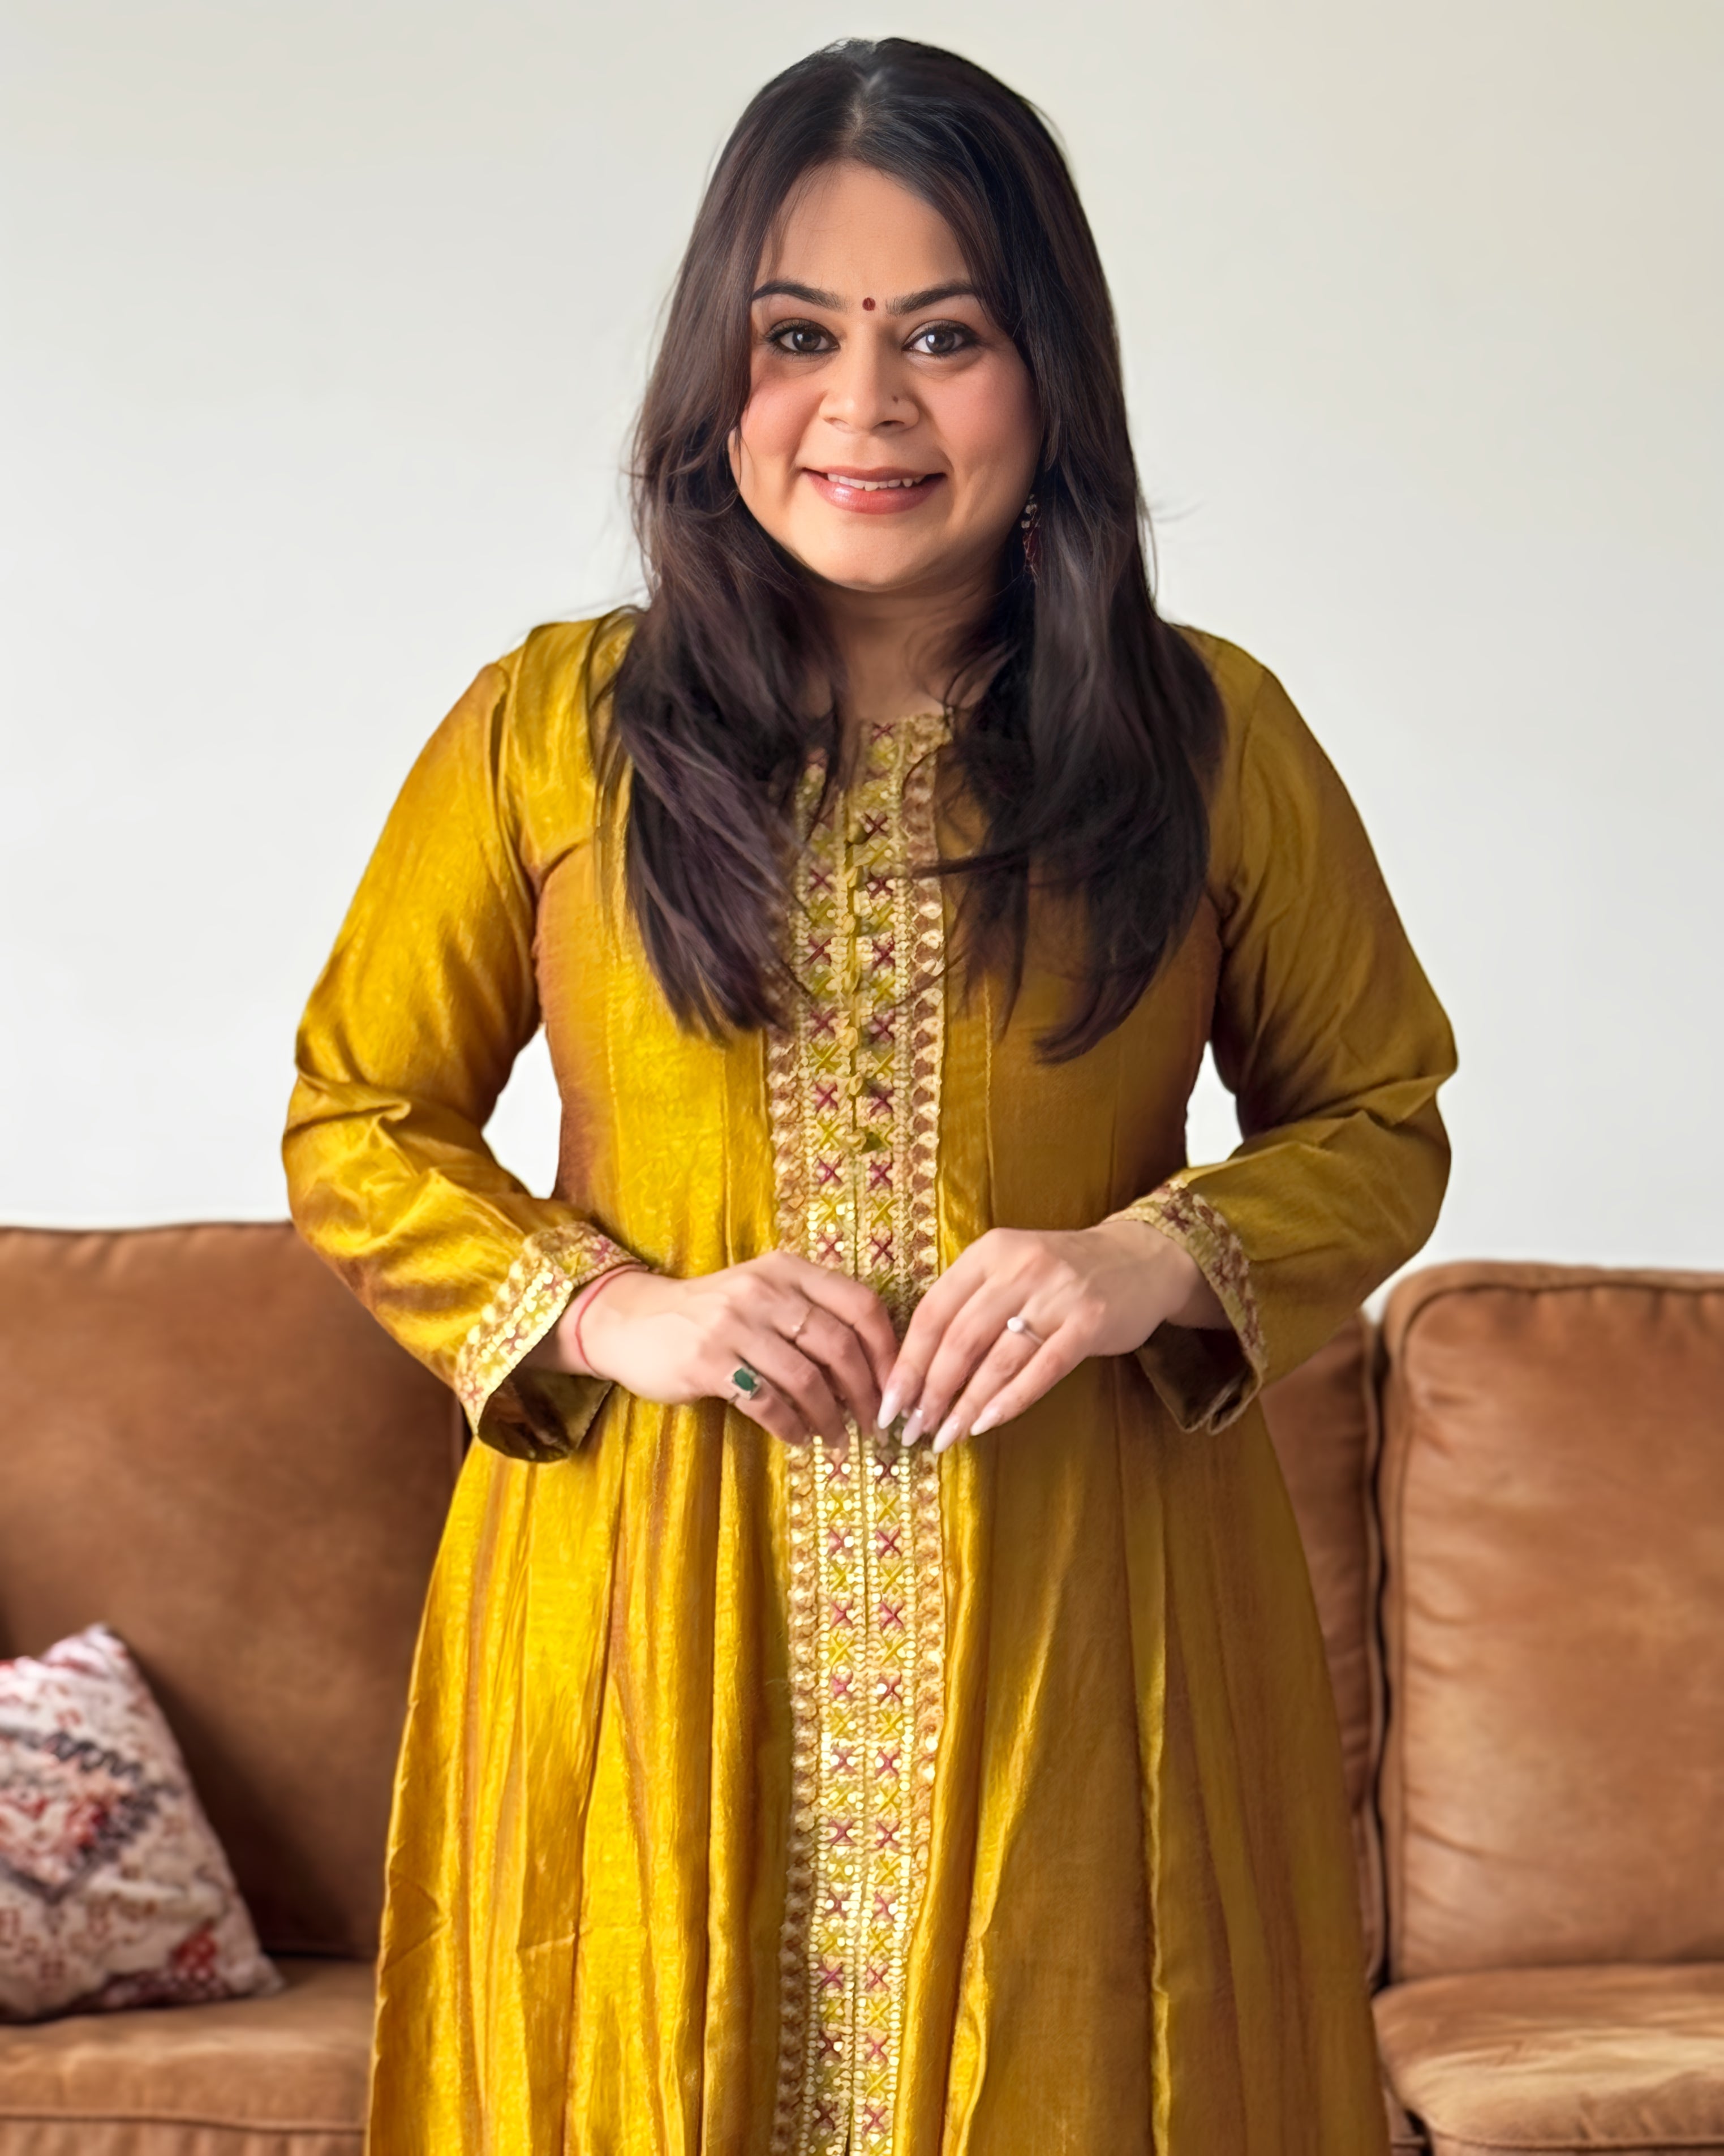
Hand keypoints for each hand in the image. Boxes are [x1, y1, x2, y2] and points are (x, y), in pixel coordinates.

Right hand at [527, 1252, 898, 1452]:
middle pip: (839, 1345)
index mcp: (788, 1269)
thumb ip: (812, 1315)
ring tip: (835, 1438)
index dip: (887, 1349)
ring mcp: (733, 1324)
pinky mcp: (707, 1361)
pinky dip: (790, 1425)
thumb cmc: (712, 1313)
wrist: (635, 1321)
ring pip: (805, 1378)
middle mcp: (764, 1290)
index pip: (860, 1303)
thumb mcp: (764, 1295)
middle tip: (873, 1424)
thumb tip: (874, 1369)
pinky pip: (766, 1402)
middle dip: (865, 1392)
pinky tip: (797, 1437)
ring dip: (829, 1416)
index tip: (896, 1387)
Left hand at [879, 1218, 1224, 1452]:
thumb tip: (918, 1370)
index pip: (934, 1311)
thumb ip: (968, 1305)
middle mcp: (1019, 1267)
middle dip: (930, 1391)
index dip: (908, 1361)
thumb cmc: (1060, 1274)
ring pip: (996, 1359)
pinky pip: (1041, 1369)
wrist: (1140, 1259)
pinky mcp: (1089, 1322)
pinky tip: (986, 1424)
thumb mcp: (1008, 1270)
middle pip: (959, 1338)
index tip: (889, 1402)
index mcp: (988, 1253)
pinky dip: (1010, 1400)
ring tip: (944, 1437)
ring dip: (965, 1404)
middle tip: (912, 1429)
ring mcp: (1057, 1294)